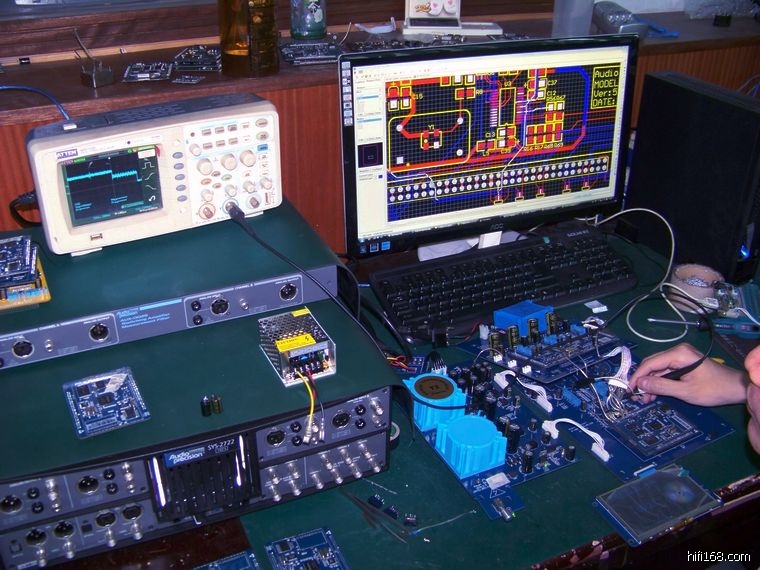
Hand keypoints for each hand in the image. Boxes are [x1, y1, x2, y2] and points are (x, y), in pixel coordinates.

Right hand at [629, 343, 747, 406]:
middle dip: (642, 380)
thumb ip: (661, 386)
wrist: (736, 388)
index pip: (650, 363)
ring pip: (658, 369)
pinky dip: (659, 382)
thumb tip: (640, 384)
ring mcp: (680, 357)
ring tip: (645, 399)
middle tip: (635, 396)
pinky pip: (666, 371)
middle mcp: (677, 352)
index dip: (637, 376)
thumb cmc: (714, 389)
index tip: (629, 390)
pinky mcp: (683, 364)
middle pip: (652, 364)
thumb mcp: (686, 391)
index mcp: (678, 354)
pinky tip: (655, 394)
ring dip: (650, 383)